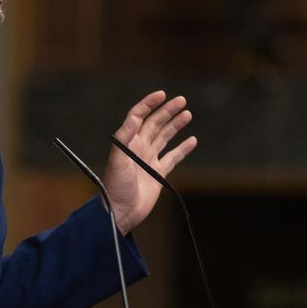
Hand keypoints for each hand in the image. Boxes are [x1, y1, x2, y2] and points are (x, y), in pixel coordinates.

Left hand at [104, 91, 196, 233]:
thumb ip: (124, 138)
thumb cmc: (114, 187)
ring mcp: (148, 160)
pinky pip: (172, 158)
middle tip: (182, 101)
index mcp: (128, 142)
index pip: (138, 116)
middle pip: (155, 124)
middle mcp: (139, 148)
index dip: (148, 104)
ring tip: (187, 114)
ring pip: (165, 137)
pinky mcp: (157, 173)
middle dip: (168, 111)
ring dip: (175, 125)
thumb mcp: (117, 160)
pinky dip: (182, 149)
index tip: (161, 95)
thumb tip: (135, 118)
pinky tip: (192, 140)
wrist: (120, 211)